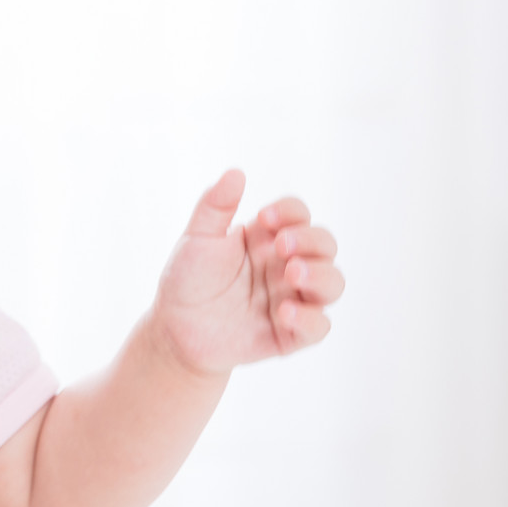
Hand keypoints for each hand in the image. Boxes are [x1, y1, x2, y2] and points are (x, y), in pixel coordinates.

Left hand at [150, 170, 343, 375]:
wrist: (174, 329)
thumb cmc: (188, 280)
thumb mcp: (197, 239)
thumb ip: (215, 206)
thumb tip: (236, 172)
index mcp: (268, 239)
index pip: (298, 215)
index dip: (290, 212)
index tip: (263, 218)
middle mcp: (287, 266)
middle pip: (325, 245)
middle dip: (311, 241)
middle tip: (281, 246)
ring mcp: (292, 299)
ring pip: (333, 283)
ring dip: (320, 275)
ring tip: (292, 274)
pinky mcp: (290, 334)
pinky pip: (319, 326)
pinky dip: (309, 318)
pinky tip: (283, 312)